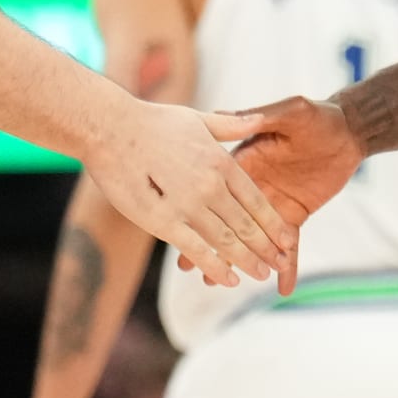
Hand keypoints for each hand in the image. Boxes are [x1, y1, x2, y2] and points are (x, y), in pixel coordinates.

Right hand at [85, 99, 296, 289]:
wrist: (110, 128)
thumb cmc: (152, 121)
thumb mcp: (198, 118)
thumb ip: (231, 124)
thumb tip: (258, 119)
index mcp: (221, 161)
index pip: (256, 200)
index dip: (273, 223)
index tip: (287, 240)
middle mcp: (210, 185)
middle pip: (247, 224)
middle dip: (266, 247)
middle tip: (279, 263)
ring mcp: (188, 204)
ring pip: (226, 240)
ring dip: (247, 260)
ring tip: (261, 274)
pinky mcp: (164, 221)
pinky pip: (197, 249)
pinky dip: (215, 266)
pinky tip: (227, 279)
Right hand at [175, 96, 362, 293]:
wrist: (348, 131)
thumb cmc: (316, 116)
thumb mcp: (292, 112)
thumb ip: (263, 116)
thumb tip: (229, 114)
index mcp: (247, 161)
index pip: (222, 191)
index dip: (204, 211)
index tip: (184, 229)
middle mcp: (255, 186)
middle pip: (231, 221)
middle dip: (212, 245)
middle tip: (192, 270)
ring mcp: (273, 204)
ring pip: (253, 239)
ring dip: (239, 261)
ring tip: (216, 284)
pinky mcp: (294, 216)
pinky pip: (290, 246)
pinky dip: (288, 267)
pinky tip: (283, 289)